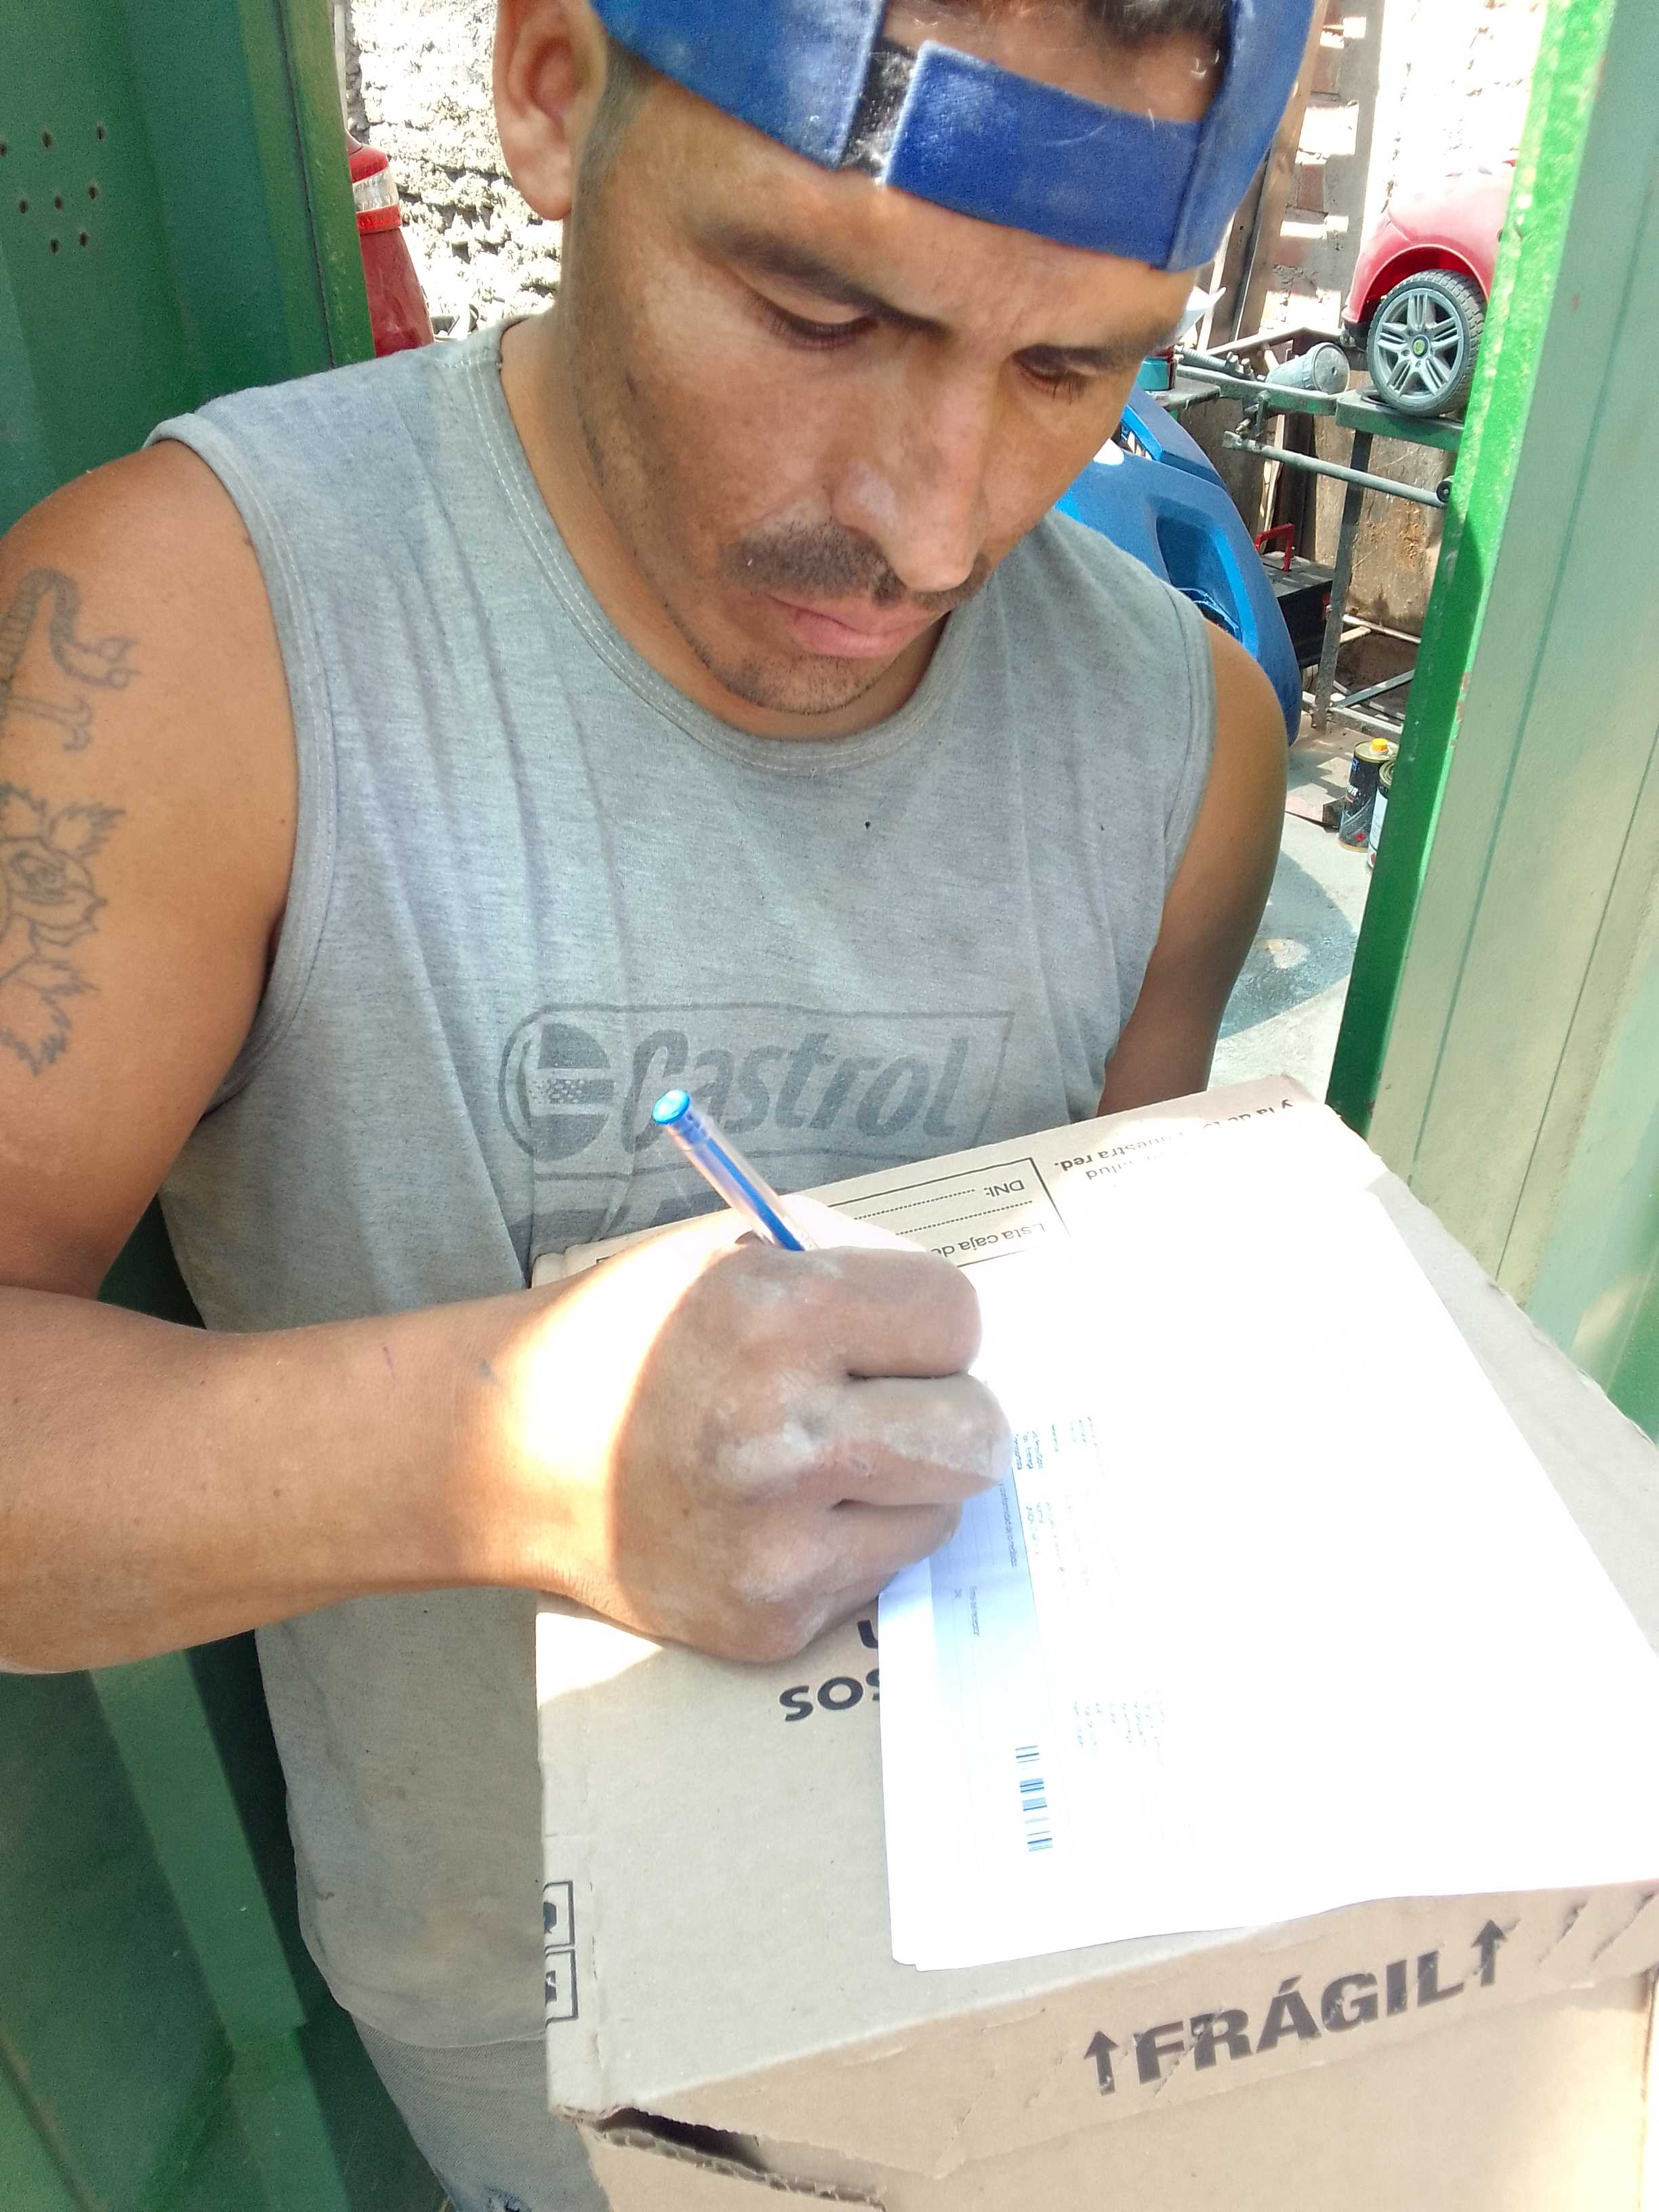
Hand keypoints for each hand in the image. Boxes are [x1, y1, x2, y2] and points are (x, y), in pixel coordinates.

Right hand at [471, 1197, 1010, 1660]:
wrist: (507, 1455)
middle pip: (980, 1432)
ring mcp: (777, 1543)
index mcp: (778, 1317)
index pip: (957, 1316)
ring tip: (823, 1460)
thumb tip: (956, 1319)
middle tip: (889, 1402)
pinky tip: (777, 1514)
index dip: (928, 1321)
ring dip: (905, 1484)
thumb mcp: (730, 1249)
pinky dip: (850, 1540)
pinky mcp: (772, 1618)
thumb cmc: (631, 1336)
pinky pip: (880, 1572)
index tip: (890, 1332)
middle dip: (947, 1408)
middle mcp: (782, 1436)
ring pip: (943, 1512)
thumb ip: (852, 1260)